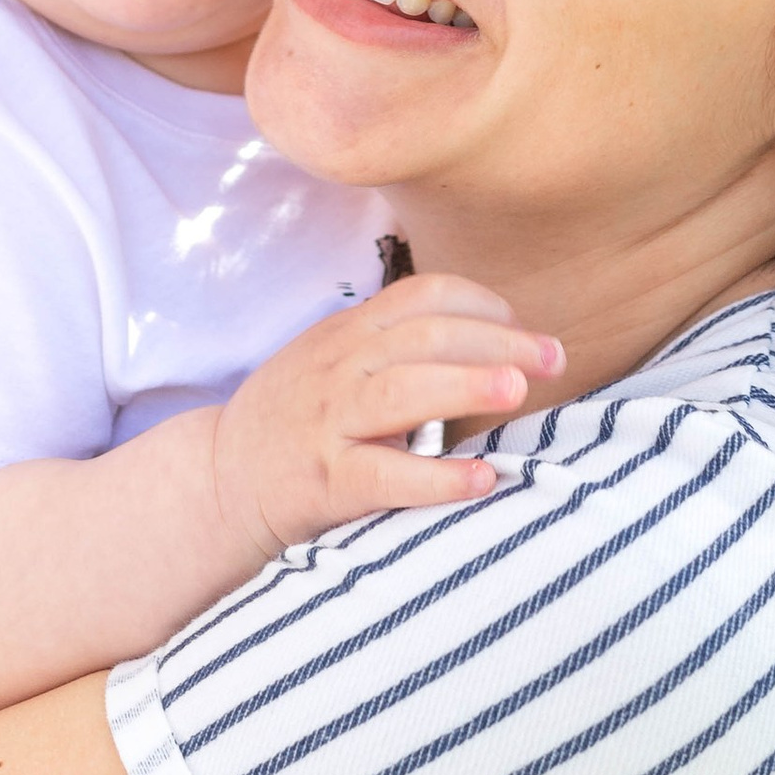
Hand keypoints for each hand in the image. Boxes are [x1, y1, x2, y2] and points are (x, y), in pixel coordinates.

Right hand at [208, 273, 562, 553]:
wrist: (220, 480)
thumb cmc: (297, 422)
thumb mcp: (336, 363)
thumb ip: (396, 348)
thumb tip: (494, 346)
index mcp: (348, 333)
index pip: (422, 294)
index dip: (482, 304)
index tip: (525, 329)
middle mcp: (339, 369)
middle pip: (425, 336)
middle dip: (498, 341)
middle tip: (554, 359)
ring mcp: (328, 423)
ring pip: (401, 392)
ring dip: (466, 386)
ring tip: (519, 390)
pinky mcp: (324, 480)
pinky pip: (385, 474)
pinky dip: (437, 477)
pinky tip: (481, 479)